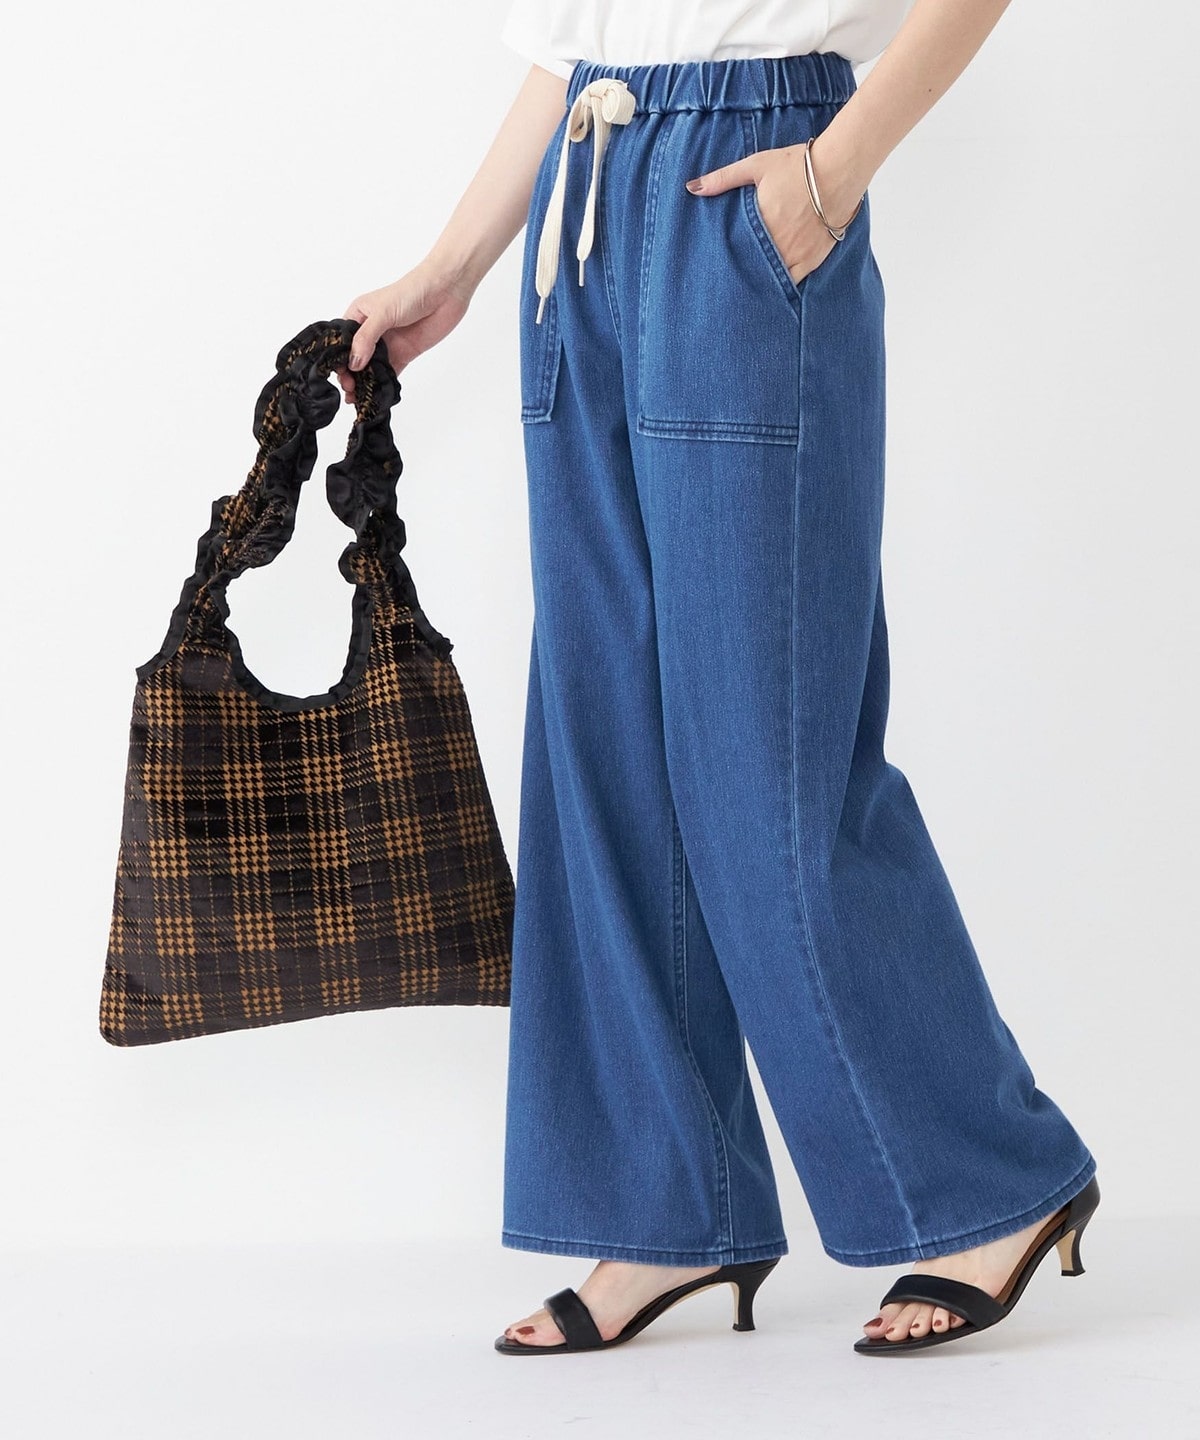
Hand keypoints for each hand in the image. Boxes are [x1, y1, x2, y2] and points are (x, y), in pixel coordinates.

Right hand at [337, 259, 473, 404]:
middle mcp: (371, 330)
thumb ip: (367, 338)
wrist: (446, 291)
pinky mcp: (404, 353)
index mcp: (359, 315)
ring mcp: (388, 343)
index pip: (342, 341)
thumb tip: (354, 363)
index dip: (339, 358)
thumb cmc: (412, 291)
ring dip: (365, 383)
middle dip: (350, 374)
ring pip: (371, 367)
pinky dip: (383, 384)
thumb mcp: (383, 312)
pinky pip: (390, 372)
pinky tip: (376, 395)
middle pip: (355, 357)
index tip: (340, 374)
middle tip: (350, 389)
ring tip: (359, 398)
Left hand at [685, 134, 864, 287]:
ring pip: (774, 280)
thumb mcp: (757, 166)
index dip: (724, 266)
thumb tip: (691, 187)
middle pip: (754, 271)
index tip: (713, 273)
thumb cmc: (798, 165)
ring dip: (763, 283)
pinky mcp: (814, 258)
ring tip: (749, 291)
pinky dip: (784, 284)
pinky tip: (775, 287)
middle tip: (726, 290)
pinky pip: (795, 279)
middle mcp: (778, 244)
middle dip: (742, 278)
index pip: (735, 254)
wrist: (841, 168)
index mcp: (760, 224)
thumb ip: (723, 178)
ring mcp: (797, 254)